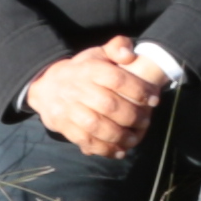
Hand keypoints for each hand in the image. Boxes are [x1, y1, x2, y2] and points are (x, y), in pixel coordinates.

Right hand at [23, 40, 162, 161]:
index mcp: (90, 69)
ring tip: (134, 139)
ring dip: (119, 135)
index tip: (154, 98)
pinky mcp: (63, 126)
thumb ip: (117, 47)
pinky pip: (84, 140)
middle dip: (132, 116)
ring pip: (96, 126)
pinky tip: (118, 152)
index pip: (117, 79)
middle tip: (146, 121)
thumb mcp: (97, 54)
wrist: (45, 86)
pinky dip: (103, 149)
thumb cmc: (82, 70)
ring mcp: (69, 109)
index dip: (138, 89)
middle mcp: (78, 89)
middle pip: (108, 105)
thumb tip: (130, 54)